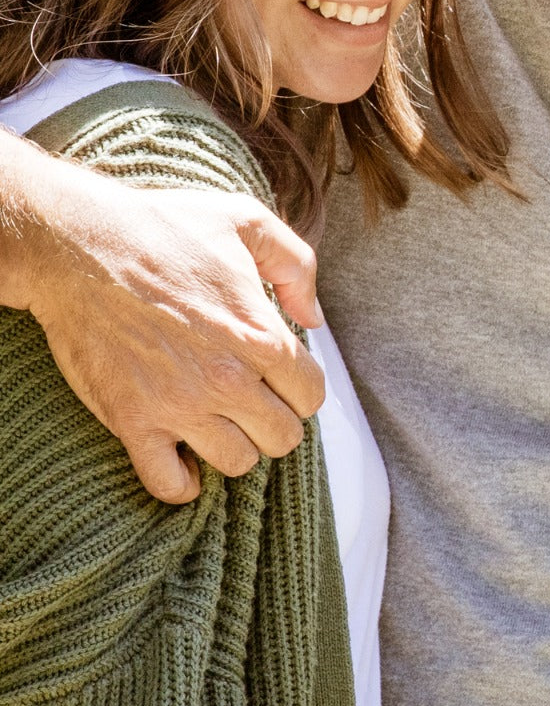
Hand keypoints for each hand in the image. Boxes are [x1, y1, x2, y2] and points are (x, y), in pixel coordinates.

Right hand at [20, 172, 324, 502]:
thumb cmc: (165, 228)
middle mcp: (227, 379)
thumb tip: (314, 319)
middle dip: (273, 420)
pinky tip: (182, 455)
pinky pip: (169, 484)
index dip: (301, 388)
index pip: (312, 396)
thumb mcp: (246, 221)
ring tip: (218, 421)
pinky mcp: (132, 421)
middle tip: (252, 400)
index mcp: (261, 335)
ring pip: (236, 463)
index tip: (280, 377)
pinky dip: (181, 482)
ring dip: (232, 446)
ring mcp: (179, 405)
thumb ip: (297, 266)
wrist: (78, 245)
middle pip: (282, 437)